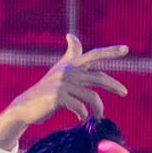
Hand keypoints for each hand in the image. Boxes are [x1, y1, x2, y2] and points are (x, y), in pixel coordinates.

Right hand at [0, 34, 128, 147]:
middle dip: (114, 85)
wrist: (25, 107)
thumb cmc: (45, 91)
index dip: (110, 52)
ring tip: (100, 116)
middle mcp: (68, 71)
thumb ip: (70, 55)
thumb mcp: (58, 71)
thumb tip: (71, 35)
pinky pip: (79, 106)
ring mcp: (63, 83)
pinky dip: (82, 114)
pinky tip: (81, 118)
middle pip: (98, 77)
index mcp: (70, 65)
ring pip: (92, 96)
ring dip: (98, 108)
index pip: (94, 55)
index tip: (126, 49)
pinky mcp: (58, 96)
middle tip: (125, 92)